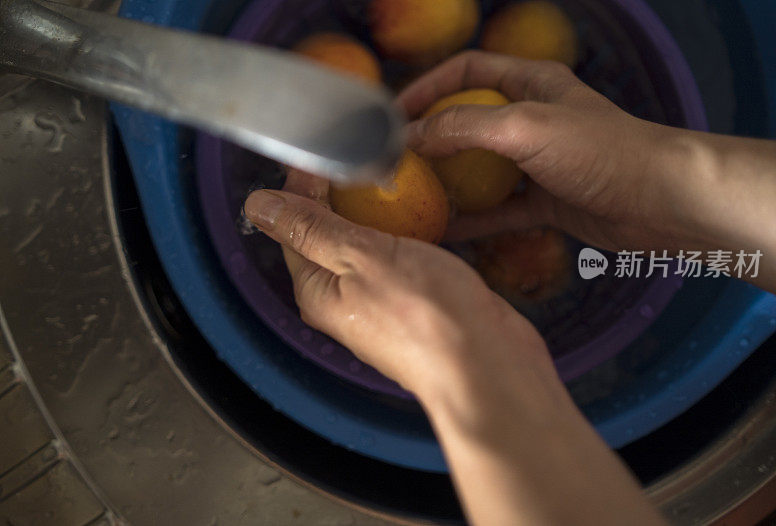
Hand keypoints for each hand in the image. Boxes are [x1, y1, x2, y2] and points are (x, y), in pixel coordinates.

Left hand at [244, 171, 665, 525]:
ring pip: (365, 244)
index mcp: (315, 290)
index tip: (329, 145)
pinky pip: (397, 257)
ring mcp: (378, 302)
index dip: (305, 183)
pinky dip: (402, 230)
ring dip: (374, 209)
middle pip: (327, 234)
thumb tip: (258, 204)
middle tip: (362, 150)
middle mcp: (340, 299)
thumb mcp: (361, 258)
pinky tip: (420, 210)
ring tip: (390, 171)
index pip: (294, 225)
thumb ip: (312, 229)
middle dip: (338, 192)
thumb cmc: (424, 313)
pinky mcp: (414, 302)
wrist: (487, 365)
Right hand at [398, 50, 695, 250]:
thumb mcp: (525, 127)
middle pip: (470, 122)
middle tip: (395, 161)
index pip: (468, 71)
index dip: (429, 86)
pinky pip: (500, 210)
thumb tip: (410, 136)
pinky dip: (474, 221)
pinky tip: (444, 233)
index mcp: (531, 84)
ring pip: (483, 170)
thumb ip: (465, 128)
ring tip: (411, 199)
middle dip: (433, 139)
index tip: (393, 113)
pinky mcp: (547, 202)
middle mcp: (532, 119)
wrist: (662, 201)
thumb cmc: (600, 150)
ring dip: (450, 183)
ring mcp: (539, 163)